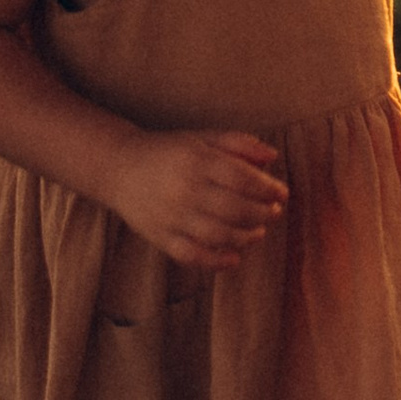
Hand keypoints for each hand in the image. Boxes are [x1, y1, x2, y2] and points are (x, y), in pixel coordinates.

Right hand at [112, 130, 288, 269]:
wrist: (119, 168)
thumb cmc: (170, 151)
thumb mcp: (203, 138)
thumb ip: (238, 144)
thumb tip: (272, 156)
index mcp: (197, 160)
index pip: (241, 178)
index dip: (267, 189)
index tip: (281, 193)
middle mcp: (184, 189)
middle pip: (233, 209)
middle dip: (261, 214)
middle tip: (273, 213)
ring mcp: (171, 216)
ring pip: (217, 235)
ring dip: (245, 237)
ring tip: (258, 232)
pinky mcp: (159, 237)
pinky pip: (191, 255)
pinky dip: (215, 261)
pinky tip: (234, 258)